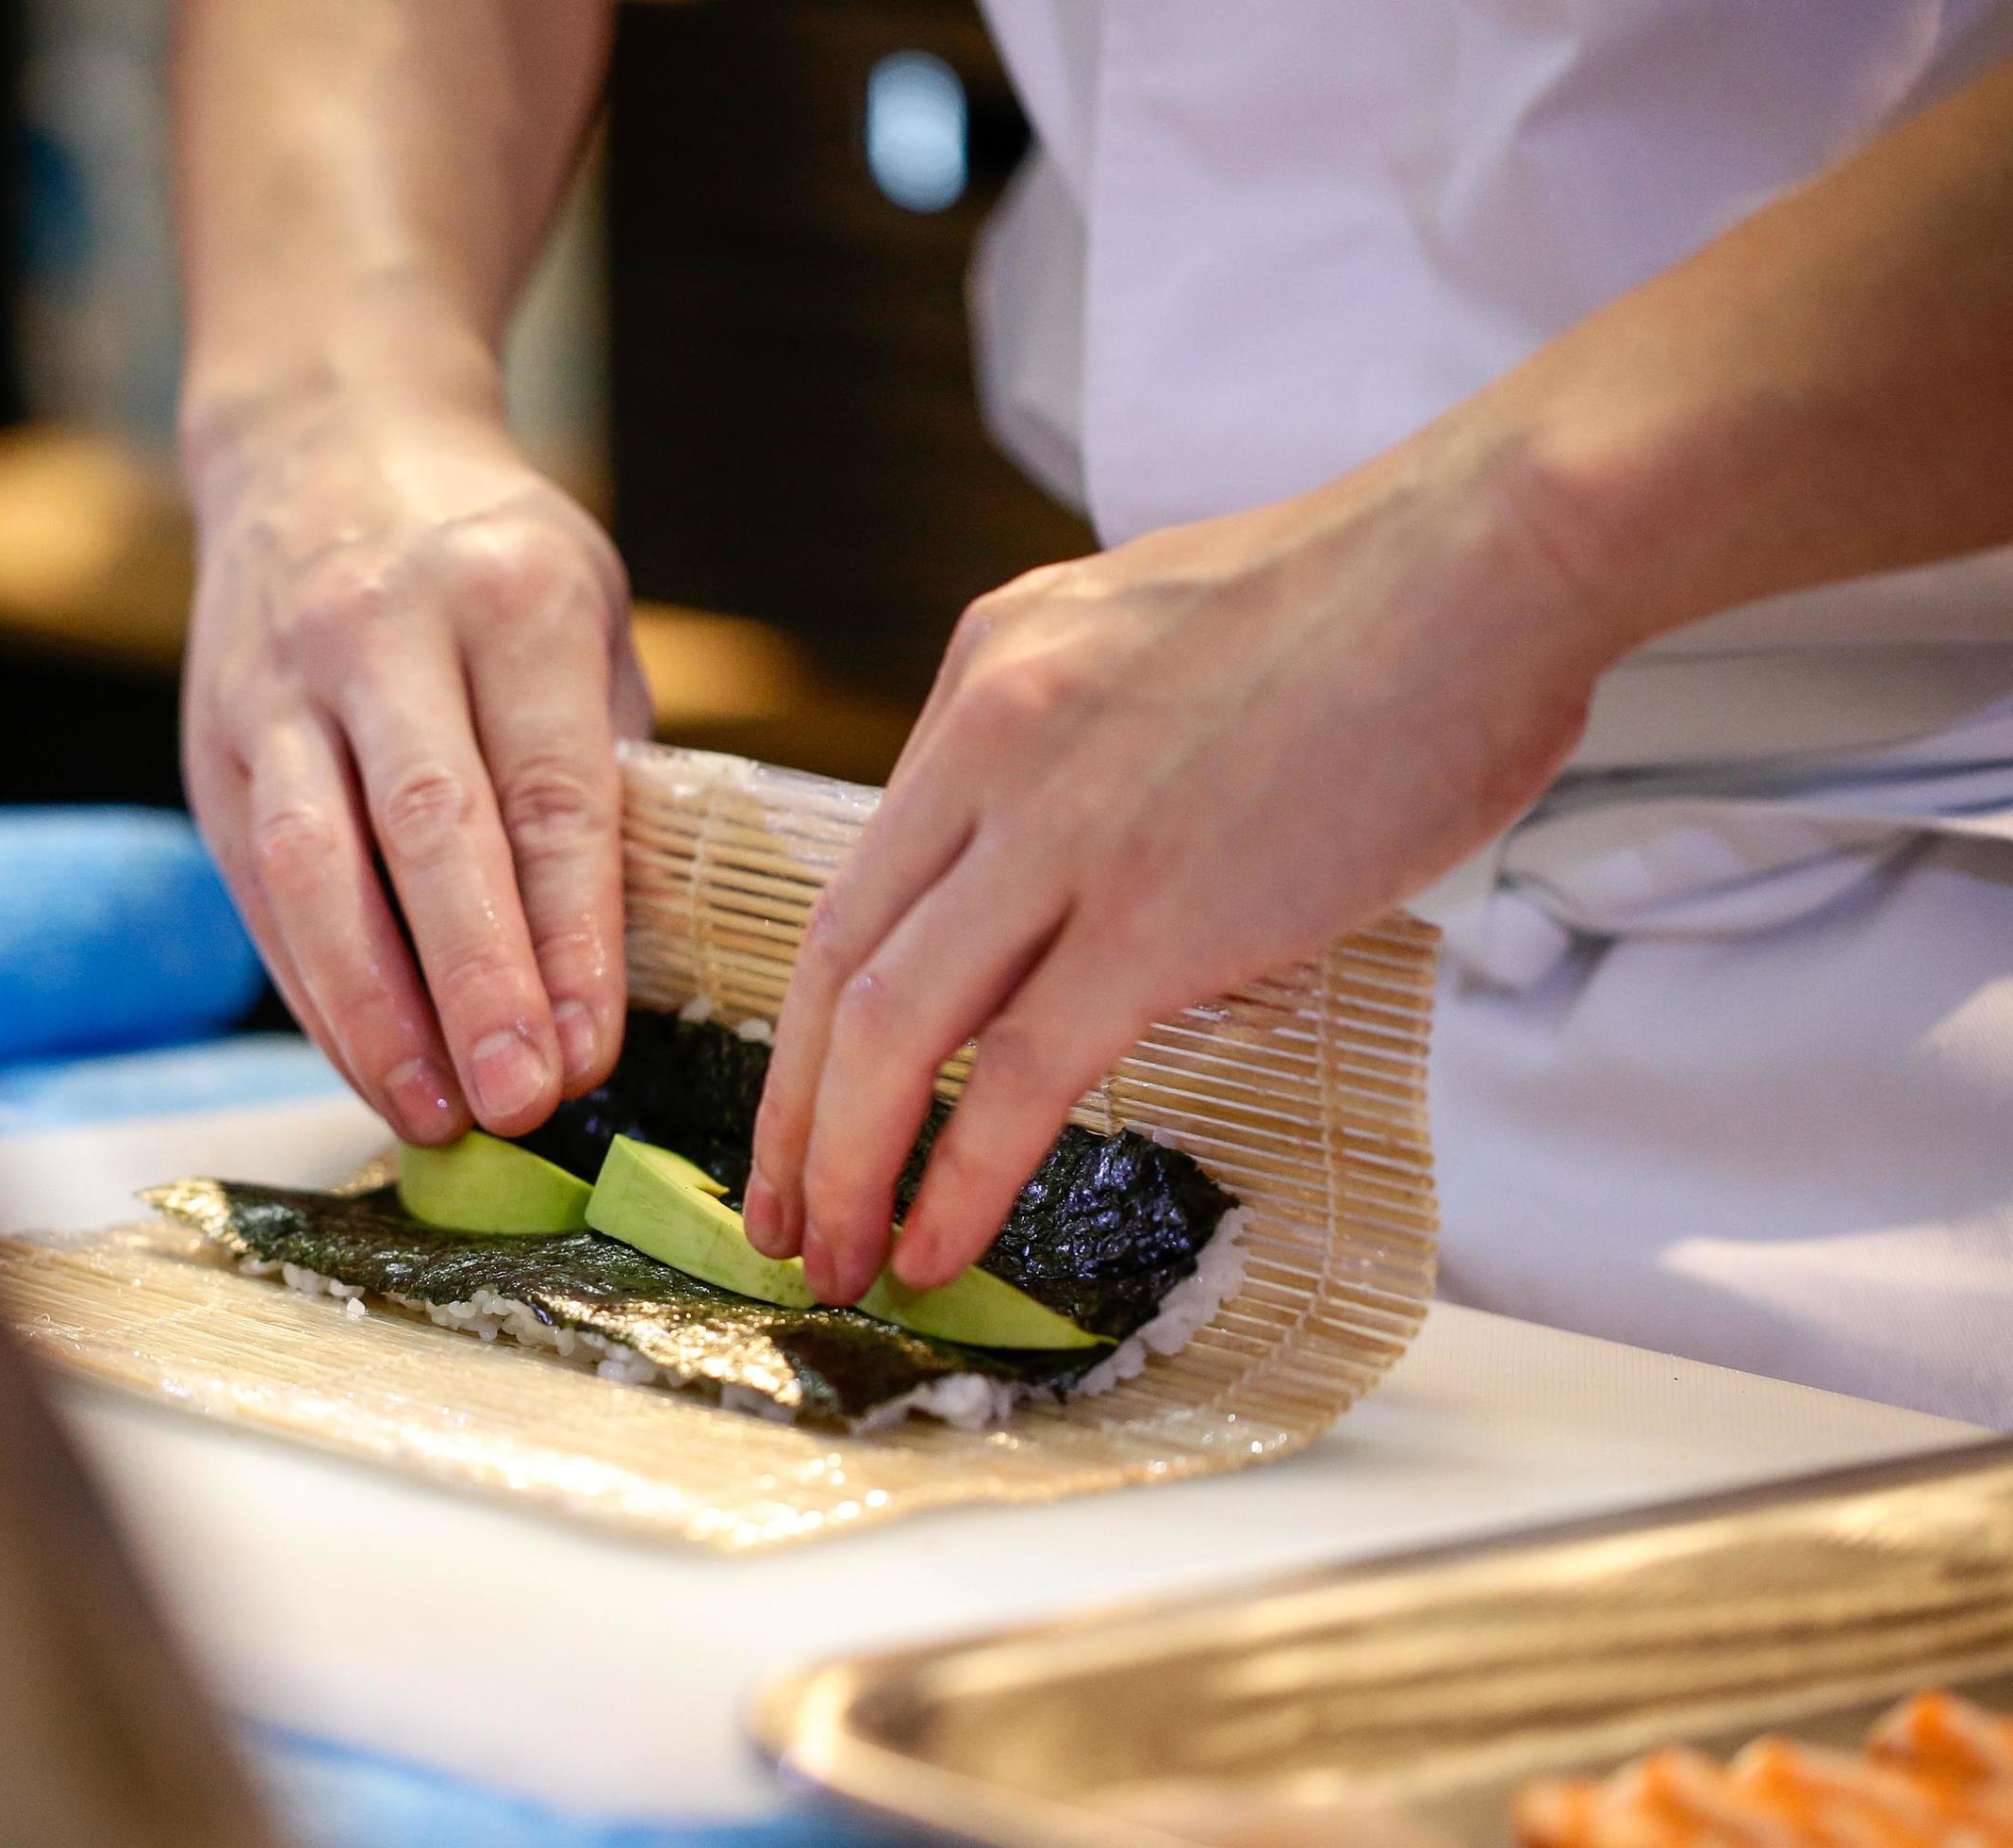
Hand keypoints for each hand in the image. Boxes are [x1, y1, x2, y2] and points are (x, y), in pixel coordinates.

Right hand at [182, 398, 648, 1142]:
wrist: (324, 437)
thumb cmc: (491, 561)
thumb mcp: (586, 618)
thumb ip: (602, 769)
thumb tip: (621, 970)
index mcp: (511, 593)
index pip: (548, 790)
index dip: (571, 933)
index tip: (595, 1048)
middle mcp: (382, 628)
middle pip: (428, 830)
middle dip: (475, 983)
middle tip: (520, 1103)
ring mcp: (279, 684)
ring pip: (315, 866)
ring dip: (374, 1011)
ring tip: (432, 1115)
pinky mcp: (213, 740)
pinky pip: (261, 886)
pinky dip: (316, 991)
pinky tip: (368, 1067)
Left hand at [740, 431, 1632, 1301]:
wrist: (1494, 552)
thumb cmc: (1374, 599)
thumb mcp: (1149, 630)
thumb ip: (1077, 736)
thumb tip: (1062, 855)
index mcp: (987, 671)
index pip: (860, 875)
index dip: (813, 1015)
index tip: (804, 1107)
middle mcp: (991, 743)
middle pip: (837, 962)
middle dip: (791, 1114)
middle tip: (772, 1219)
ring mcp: (1063, 829)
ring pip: (892, 1028)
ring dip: (844, 1167)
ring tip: (832, 1264)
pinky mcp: (1159, 914)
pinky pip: (1018, 1075)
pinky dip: (958, 1178)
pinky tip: (936, 1247)